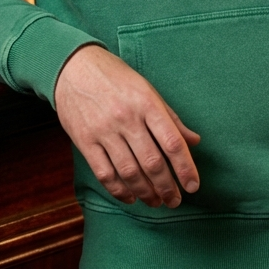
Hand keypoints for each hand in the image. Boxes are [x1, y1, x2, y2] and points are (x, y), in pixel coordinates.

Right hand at [55, 44, 200, 208]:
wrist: (74, 67)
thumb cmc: (116, 78)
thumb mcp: (148, 90)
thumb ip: (171, 118)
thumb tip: (194, 141)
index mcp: (146, 103)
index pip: (172, 142)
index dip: (185, 168)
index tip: (193, 186)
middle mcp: (126, 118)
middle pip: (152, 162)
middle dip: (167, 187)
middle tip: (175, 200)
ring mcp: (104, 130)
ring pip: (130, 172)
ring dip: (146, 193)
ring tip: (156, 202)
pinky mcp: (85, 141)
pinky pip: (105, 174)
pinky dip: (119, 190)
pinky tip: (130, 197)